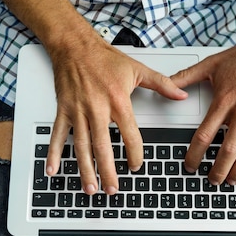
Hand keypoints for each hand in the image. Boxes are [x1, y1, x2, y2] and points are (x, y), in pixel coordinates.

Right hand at [45, 38, 187, 194]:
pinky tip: (53, 169)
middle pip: (103, 147)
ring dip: (85, 169)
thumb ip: (162, 84)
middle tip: (112, 189)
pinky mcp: (63, 110)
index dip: (135, 153)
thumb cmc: (104, 58)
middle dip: (107, 171)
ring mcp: (78, 111)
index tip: (137, 165)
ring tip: (90, 188)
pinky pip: (58, 135)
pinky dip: (54, 153)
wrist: (74, 45)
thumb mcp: (137, 69)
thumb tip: (182, 95)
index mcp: (117, 101)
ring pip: (81, 146)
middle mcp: (97, 109)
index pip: (130, 135)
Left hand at [170, 33, 235, 185]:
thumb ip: (186, 77)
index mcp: (224, 101)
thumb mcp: (211, 64)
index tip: (190, 164)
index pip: (205, 134)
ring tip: (232, 181)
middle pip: (228, 149)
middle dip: (218, 169)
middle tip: (211, 180)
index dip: (195, 153)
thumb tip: (166, 85)